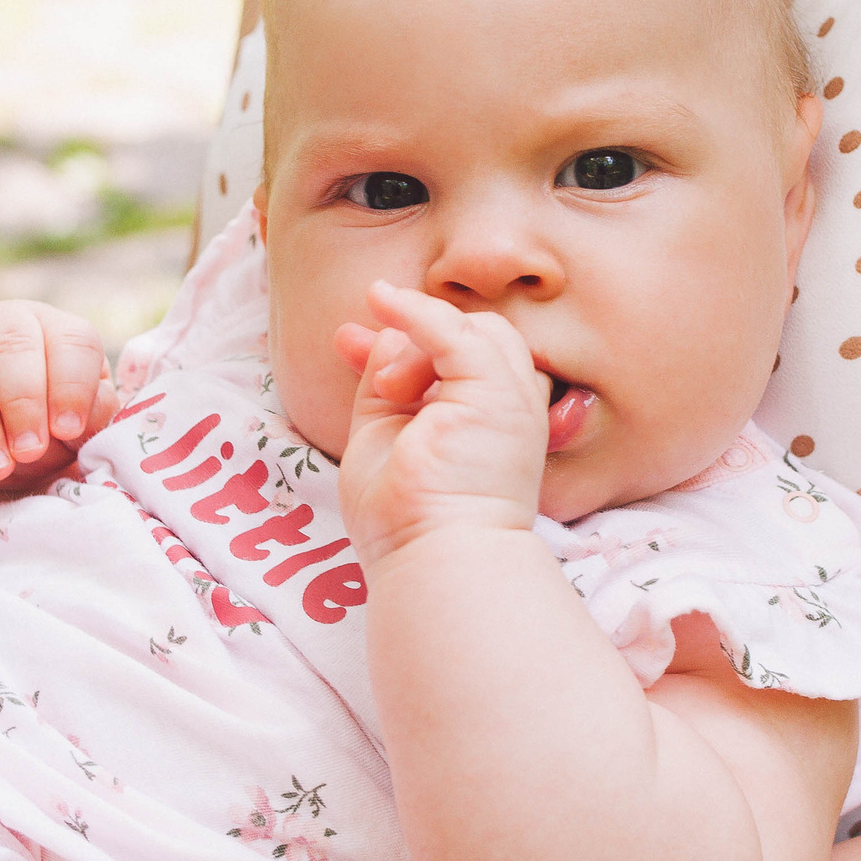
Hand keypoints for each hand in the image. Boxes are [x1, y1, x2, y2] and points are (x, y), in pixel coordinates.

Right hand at [0, 303, 117, 493]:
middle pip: (12, 347)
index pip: (70, 341)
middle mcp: (3, 322)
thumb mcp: (78, 431)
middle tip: (29, 451)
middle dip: (22, 404)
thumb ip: (90, 417)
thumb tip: (83, 415)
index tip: (69, 430)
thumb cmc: (47, 435)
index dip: (71, 386)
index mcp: (55, 329)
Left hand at [334, 282, 544, 560]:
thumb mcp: (385, 434)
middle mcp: (511, 408)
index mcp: (491, 424)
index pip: (460, 360)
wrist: (435, 558)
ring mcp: (511, 399)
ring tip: (387, 388)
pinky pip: (455, 331)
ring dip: (415, 342)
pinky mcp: (496, 393)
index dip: (407, 343)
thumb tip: (381, 333)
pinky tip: (381, 301)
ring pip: (470, 329)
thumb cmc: (408, 520)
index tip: (349, 342)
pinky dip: (417, 312)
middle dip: (414, 338)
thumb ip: (387, 383)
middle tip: (364, 362)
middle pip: (473, 337)